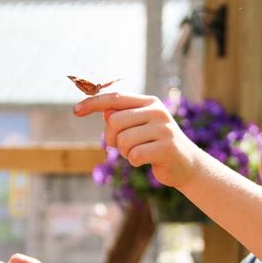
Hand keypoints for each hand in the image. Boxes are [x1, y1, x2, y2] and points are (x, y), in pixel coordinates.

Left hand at [73, 93, 200, 188]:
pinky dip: (135, 162)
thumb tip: (105, 112)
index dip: (93, 103)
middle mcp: (157, 111)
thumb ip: (122, 118)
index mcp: (149, 102)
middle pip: (115, 121)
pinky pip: (135, 155)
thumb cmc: (156, 145)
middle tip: (121, 147)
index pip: (115, 98)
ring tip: (138, 153)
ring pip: (124, 140)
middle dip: (112, 138)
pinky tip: (146, 161)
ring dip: (125, 152)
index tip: (75, 110)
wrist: (186, 164)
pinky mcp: (167, 147)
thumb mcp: (139, 128)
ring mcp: (164, 129)